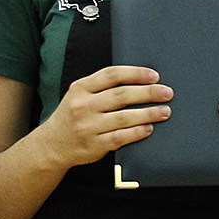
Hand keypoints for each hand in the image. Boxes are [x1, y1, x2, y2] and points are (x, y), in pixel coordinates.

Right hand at [37, 66, 171, 167]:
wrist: (51, 145)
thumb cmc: (73, 116)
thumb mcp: (79, 94)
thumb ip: (101, 87)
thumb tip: (139, 80)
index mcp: (81, 88)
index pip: (112, 75)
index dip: (135, 73)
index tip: (154, 75)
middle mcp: (83, 106)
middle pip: (121, 95)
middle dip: (148, 93)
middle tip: (167, 93)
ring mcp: (88, 126)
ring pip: (124, 118)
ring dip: (148, 113)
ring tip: (165, 111)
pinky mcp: (94, 145)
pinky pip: (120, 137)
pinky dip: (136, 132)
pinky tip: (149, 128)